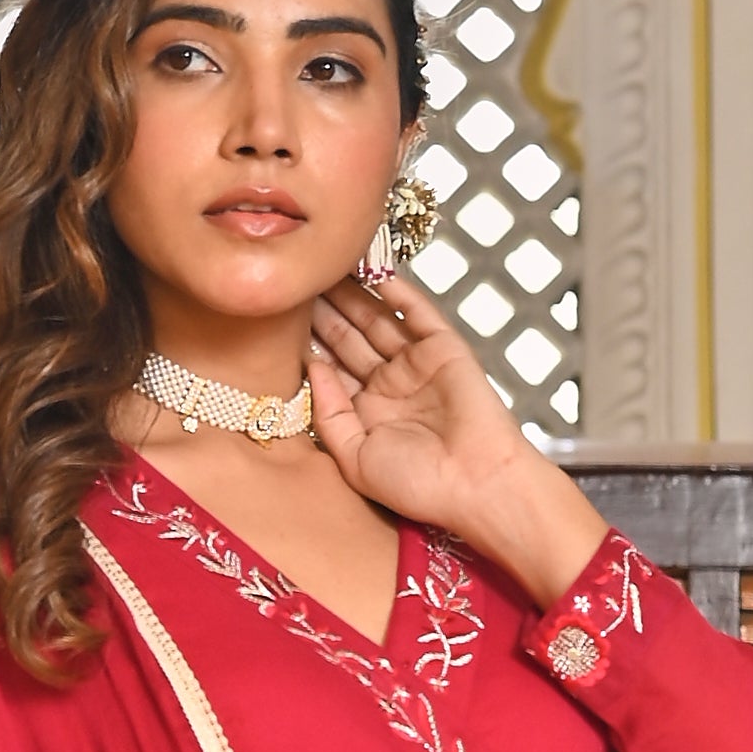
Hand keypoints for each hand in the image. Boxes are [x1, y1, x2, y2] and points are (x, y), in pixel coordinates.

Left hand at [306, 267, 603, 611]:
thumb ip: (328, 413)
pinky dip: (393, 289)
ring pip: (375, 320)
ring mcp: (416, 364)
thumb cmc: (417, 485)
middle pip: (348, 338)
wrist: (476, 484)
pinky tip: (367, 267)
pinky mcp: (444, 347)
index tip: (277, 317)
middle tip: (297, 280)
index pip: (329, 368)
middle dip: (322, 310)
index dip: (305, 342)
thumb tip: (310, 365)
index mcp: (365, 413)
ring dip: (350, 294)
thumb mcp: (354, 457)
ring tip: (323, 265)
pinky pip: (414, 311)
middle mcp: (388, 385)